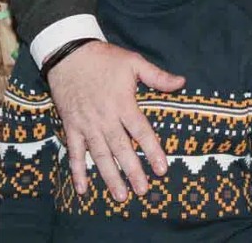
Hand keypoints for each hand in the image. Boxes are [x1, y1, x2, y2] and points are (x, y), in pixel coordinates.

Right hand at [46, 41, 184, 200]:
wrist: (69, 55)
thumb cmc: (104, 58)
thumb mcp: (133, 62)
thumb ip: (157, 76)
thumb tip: (182, 81)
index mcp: (123, 104)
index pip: (141, 131)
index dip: (152, 151)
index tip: (162, 169)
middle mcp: (105, 118)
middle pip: (121, 149)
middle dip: (132, 171)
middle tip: (143, 191)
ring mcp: (87, 125)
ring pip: (99, 155)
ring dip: (110, 177)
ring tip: (120, 196)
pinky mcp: (72, 127)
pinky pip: (74, 153)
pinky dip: (77, 171)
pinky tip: (83, 189)